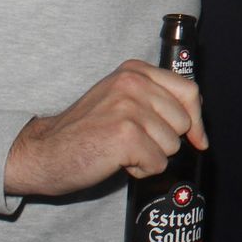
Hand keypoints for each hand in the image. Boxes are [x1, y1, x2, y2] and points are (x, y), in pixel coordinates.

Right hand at [3, 59, 206, 196]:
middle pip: (183, 122)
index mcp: (135, 71)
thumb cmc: (85, 132)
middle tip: (133, 143)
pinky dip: (141, 170)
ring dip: (150, 156)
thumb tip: (199, 125)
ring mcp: (128, 108)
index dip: (197, 119)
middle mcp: (133, 83)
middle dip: (164, 140)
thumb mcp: (121, 100)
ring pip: (172, 145)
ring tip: (121, 150)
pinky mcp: (125, 136)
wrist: (43, 153)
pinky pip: (157, 163)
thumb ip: (156, 100)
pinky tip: (117, 162)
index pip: (189, 91)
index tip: (197, 138)